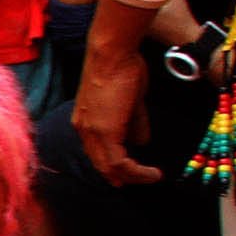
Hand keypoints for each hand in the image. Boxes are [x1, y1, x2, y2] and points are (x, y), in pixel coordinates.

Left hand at [76, 29, 162, 186]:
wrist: (112, 54)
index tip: (128, 174)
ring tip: (152, 176)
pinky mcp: (104, 132)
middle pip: (101, 164)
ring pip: (109, 167)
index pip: (96, 153)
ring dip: (132, 176)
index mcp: (85, 122)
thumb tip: (142, 142)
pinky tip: (152, 172)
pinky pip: (118, 162)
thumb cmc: (122, 69)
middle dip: (121, 176)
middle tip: (140, 181)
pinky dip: (135, 171)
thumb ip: (134, 123)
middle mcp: (84, 130)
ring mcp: (92, 132)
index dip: (111, 166)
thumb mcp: (130, 102)